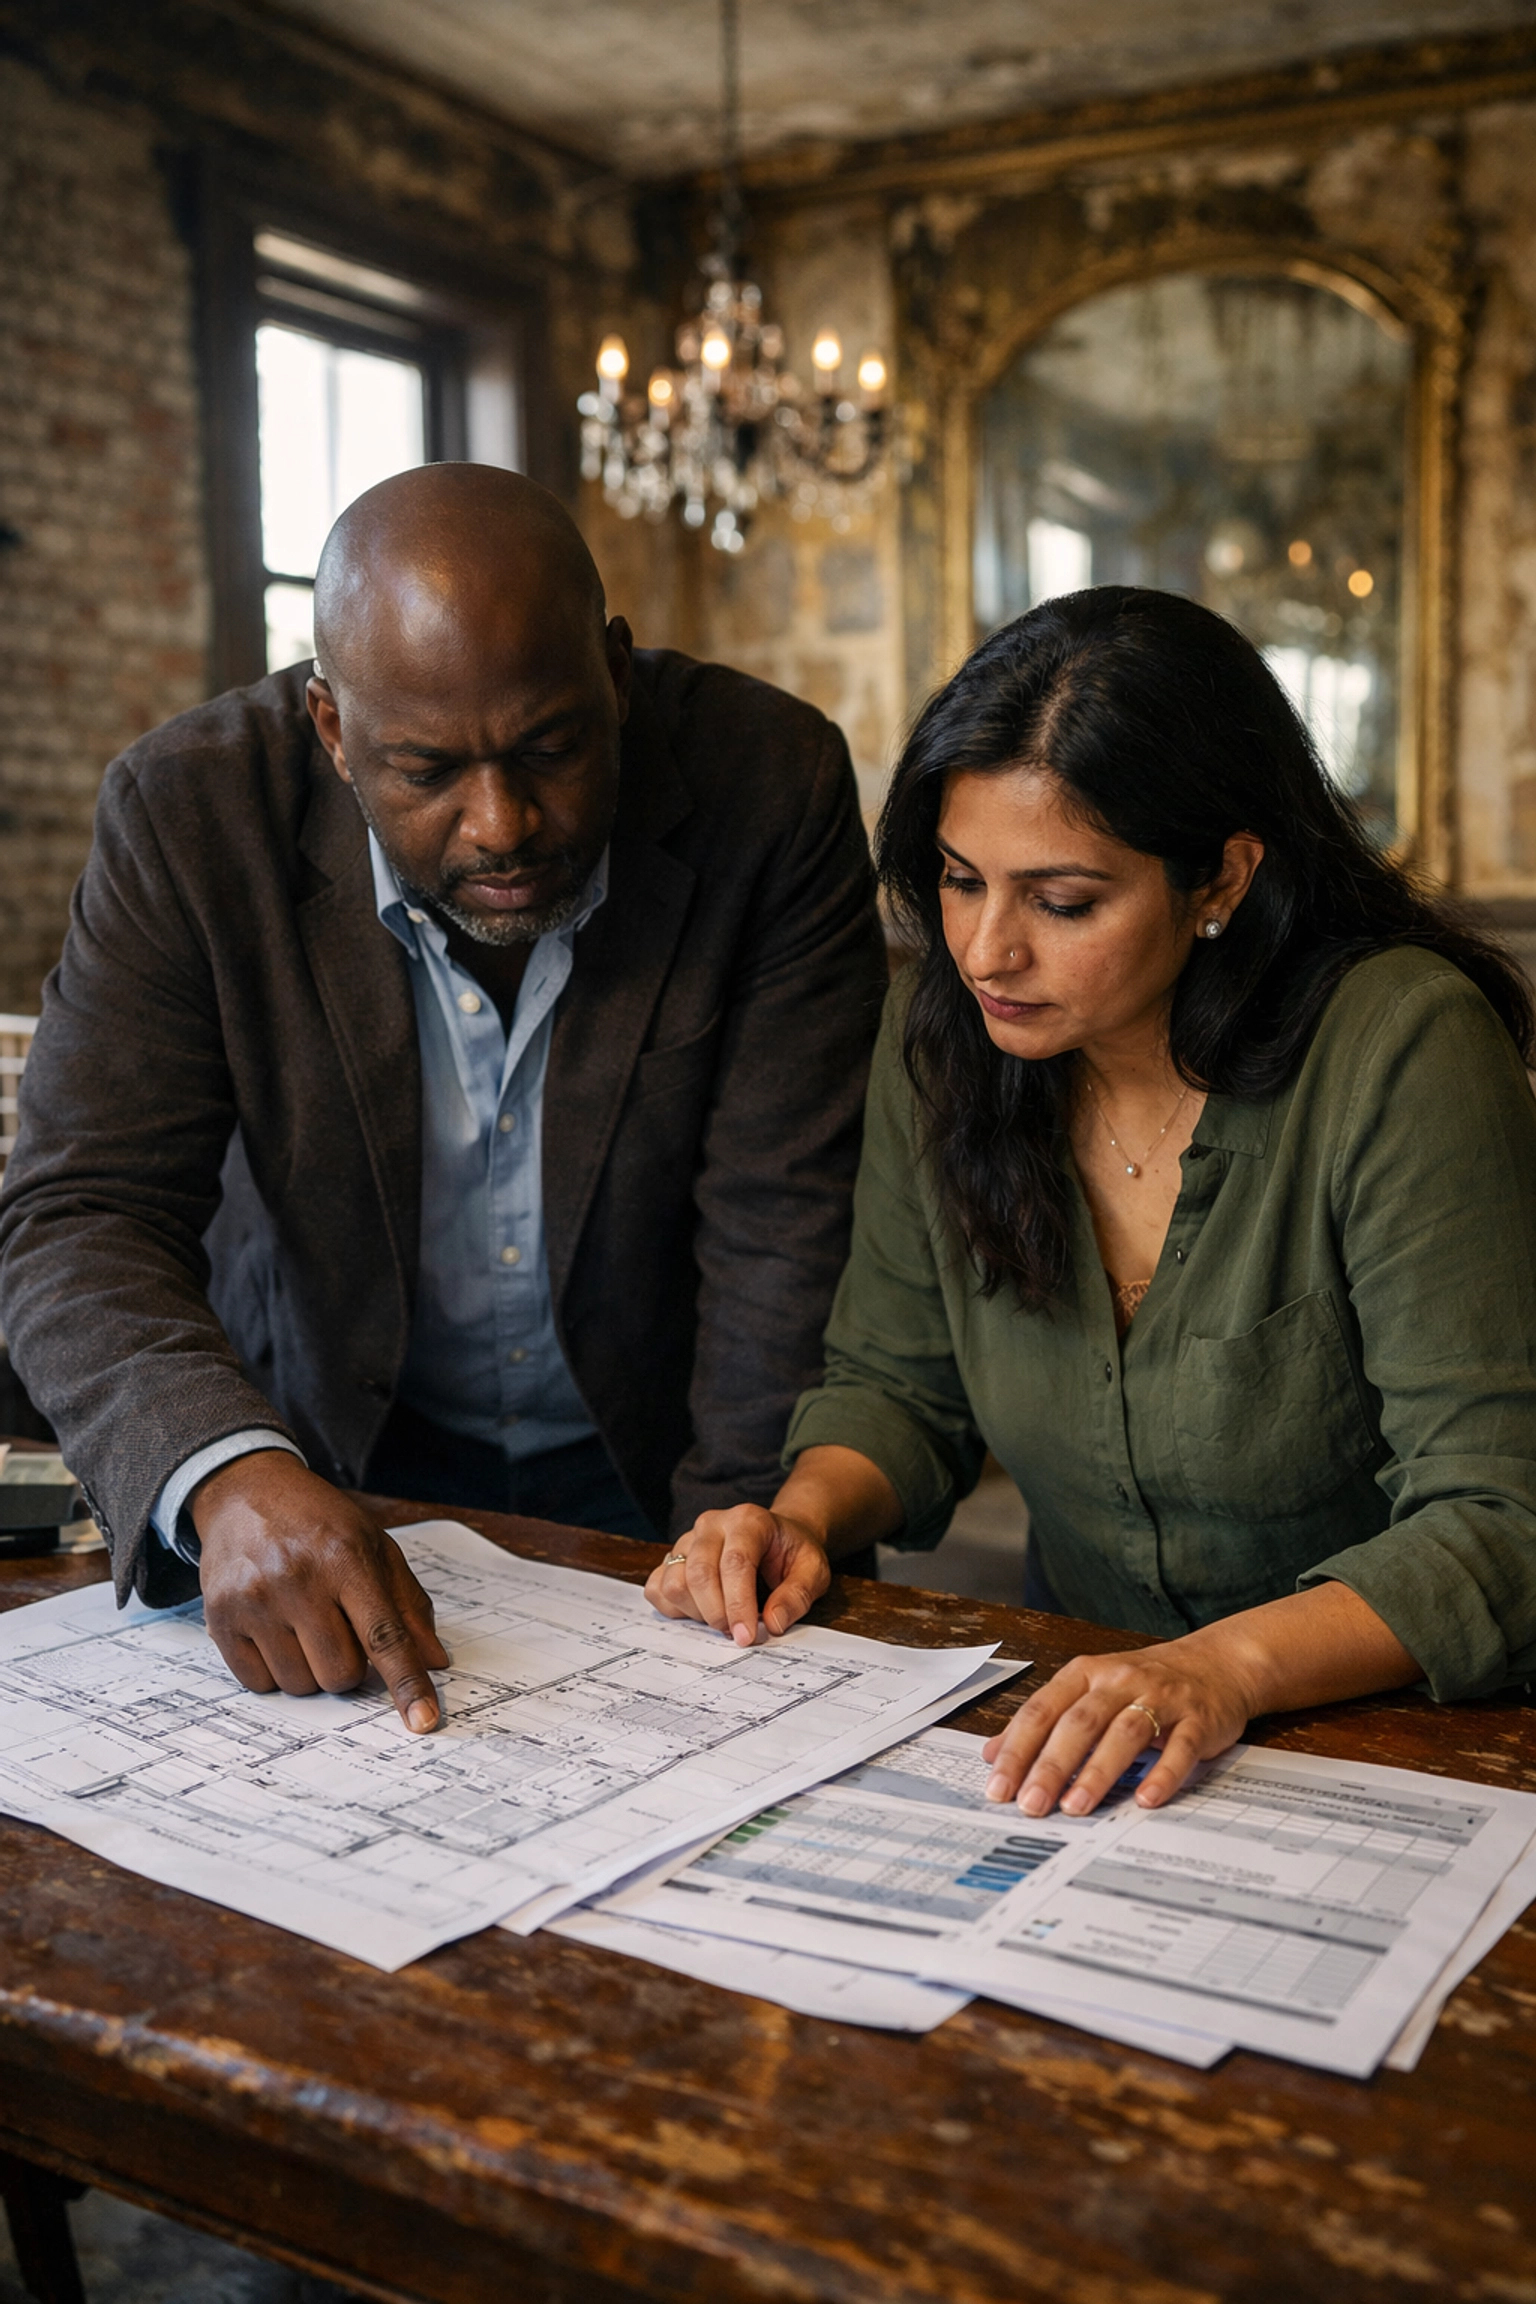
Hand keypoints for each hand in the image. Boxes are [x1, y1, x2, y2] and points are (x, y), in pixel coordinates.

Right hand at [192, 1452, 449, 1732]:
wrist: (247, 1492)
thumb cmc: (320, 1523)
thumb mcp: (375, 1546)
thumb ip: (408, 1604)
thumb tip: (435, 1661)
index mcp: (347, 1558)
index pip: (385, 1635)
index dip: (407, 1683)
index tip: (423, 1720)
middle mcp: (298, 1579)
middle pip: (341, 1673)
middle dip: (349, 1665)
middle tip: (337, 1628)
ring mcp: (254, 1600)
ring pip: (300, 1685)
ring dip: (310, 1668)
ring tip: (302, 1624)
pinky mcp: (220, 1617)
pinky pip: (258, 1683)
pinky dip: (273, 1669)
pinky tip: (273, 1630)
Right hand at [644, 1503, 831, 1645]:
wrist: (777, 1538)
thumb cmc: (793, 1555)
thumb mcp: (814, 1571)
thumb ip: (797, 1596)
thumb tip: (773, 1623)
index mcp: (748, 1521)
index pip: (735, 1563)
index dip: (739, 1604)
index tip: (746, 1637)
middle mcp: (711, 1524)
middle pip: (699, 1574)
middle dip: (717, 1614)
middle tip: (739, 1634)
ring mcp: (687, 1539)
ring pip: (674, 1583)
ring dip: (698, 1613)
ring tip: (724, 1617)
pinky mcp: (671, 1558)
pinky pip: (658, 1588)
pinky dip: (675, 1608)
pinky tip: (701, 1611)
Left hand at [981, 1630, 1258, 1816]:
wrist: (1217, 1663)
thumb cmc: (1143, 1683)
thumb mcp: (1088, 1691)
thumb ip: (1043, 1721)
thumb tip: (992, 1753)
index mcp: (1086, 1674)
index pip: (1042, 1710)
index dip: (1017, 1749)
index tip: (998, 1787)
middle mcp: (1120, 1681)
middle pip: (1079, 1722)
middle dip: (1051, 1766)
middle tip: (1031, 1805)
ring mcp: (1161, 1698)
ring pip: (1125, 1733)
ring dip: (1098, 1771)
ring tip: (1076, 1807)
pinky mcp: (1197, 1719)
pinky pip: (1180, 1747)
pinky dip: (1163, 1773)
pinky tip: (1146, 1799)